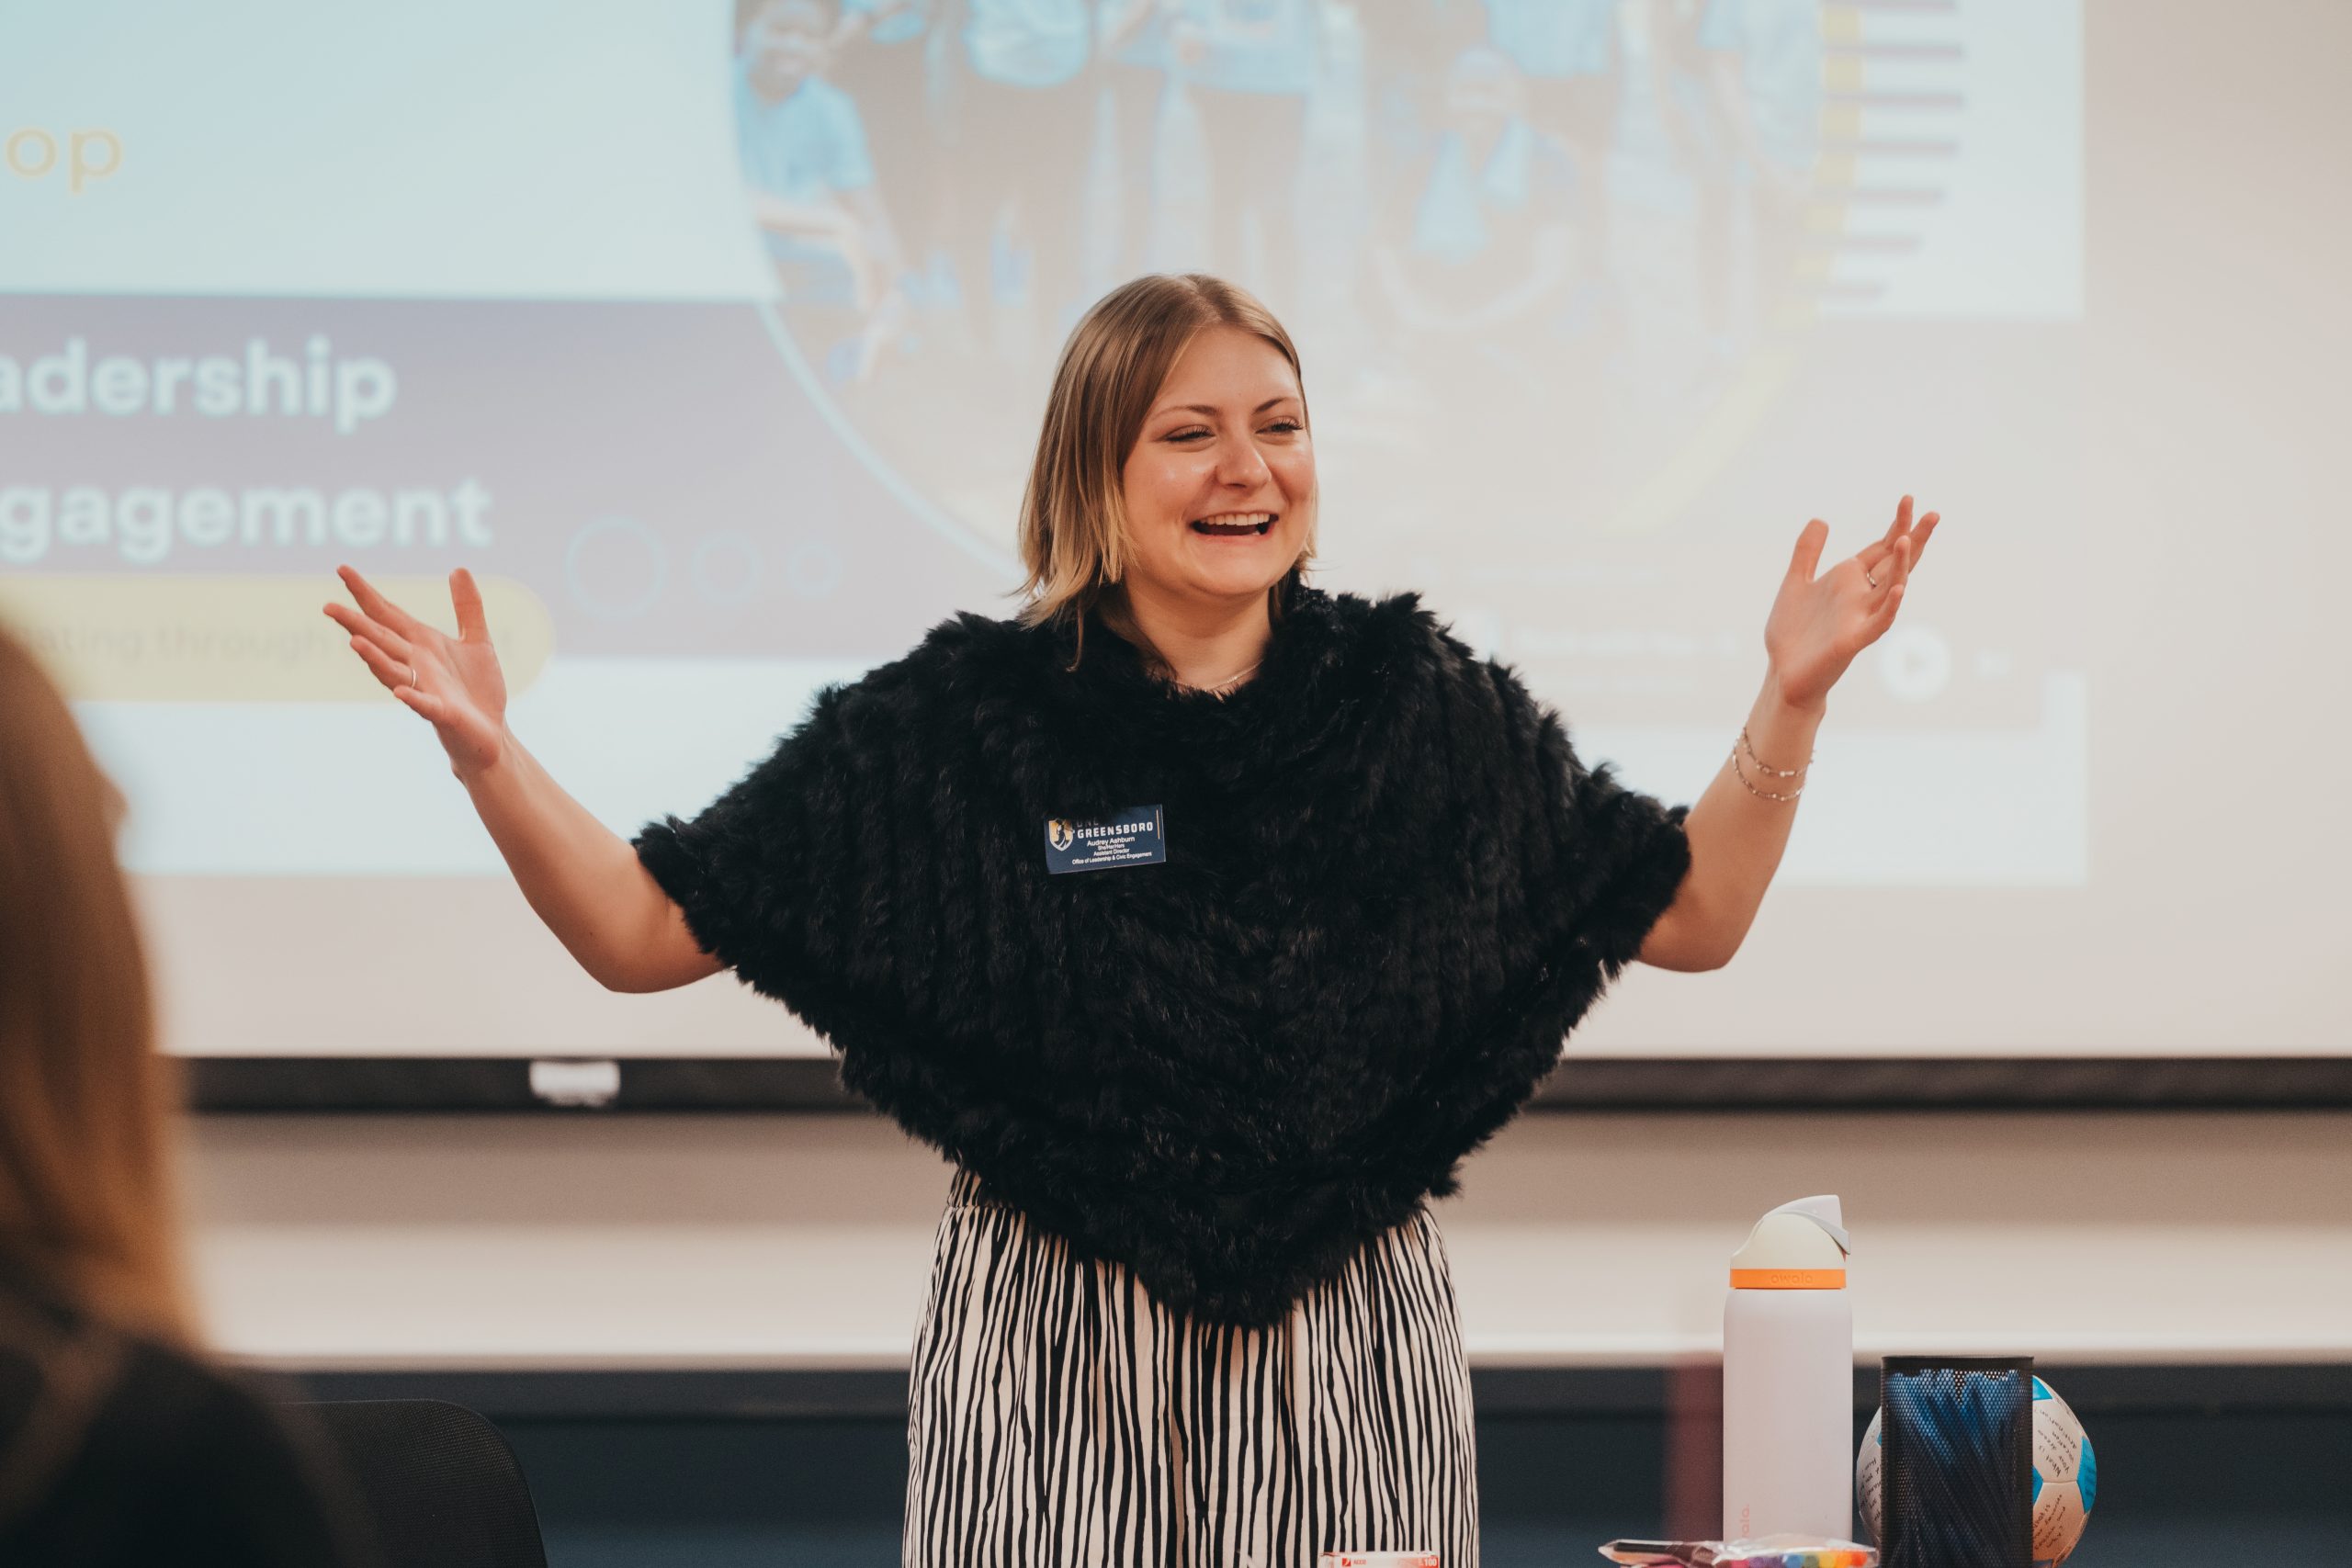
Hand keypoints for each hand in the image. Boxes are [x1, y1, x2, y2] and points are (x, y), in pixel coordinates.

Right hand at [324, 565, 509, 775]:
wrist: (492, 733)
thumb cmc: (478, 689)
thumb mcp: (477, 640)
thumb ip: (467, 606)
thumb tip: (459, 568)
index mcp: (422, 645)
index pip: (387, 615)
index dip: (366, 593)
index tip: (342, 569)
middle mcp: (416, 665)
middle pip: (381, 640)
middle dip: (355, 624)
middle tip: (328, 606)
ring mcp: (425, 689)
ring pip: (392, 671)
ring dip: (374, 658)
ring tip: (355, 642)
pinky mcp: (442, 713)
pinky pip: (424, 704)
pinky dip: (412, 697)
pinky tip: (400, 692)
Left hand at [1763, 495, 1940, 711]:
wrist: (1783, 674)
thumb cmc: (1792, 633)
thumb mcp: (1795, 582)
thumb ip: (1807, 552)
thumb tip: (1821, 519)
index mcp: (1850, 580)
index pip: (1881, 549)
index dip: (1895, 525)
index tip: (1908, 499)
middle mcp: (1862, 597)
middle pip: (1896, 563)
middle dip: (1913, 539)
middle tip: (1933, 513)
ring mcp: (1861, 618)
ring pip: (1891, 588)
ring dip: (1901, 566)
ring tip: (1906, 539)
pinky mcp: (1854, 640)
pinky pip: (1879, 621)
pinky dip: (1890, 605)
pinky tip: (1899, 589)